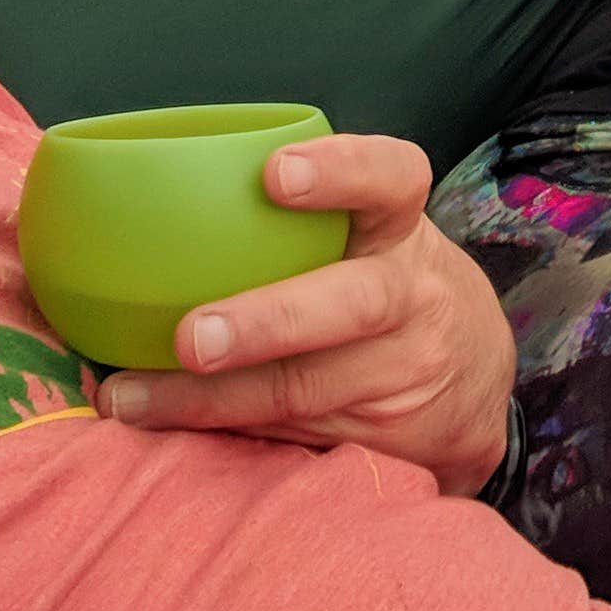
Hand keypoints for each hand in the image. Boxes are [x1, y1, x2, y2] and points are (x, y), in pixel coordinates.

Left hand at [98, 134, 516, 496]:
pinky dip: (224, 433)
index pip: (391, 179)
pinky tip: (163, 427)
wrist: (478, 382)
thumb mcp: (372, 237)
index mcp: (400, 228)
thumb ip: (299, 223)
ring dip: (211, 399)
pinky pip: (297, 437)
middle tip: (192, 337)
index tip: (274, 174)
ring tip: (133, 398)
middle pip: (352, 304)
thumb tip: (148, 209)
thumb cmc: (383, 285)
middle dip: (267, 323)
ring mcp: (407, 372)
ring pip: (308, 389)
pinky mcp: (392, 439)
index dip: (340, 172)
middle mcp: (413, 296)